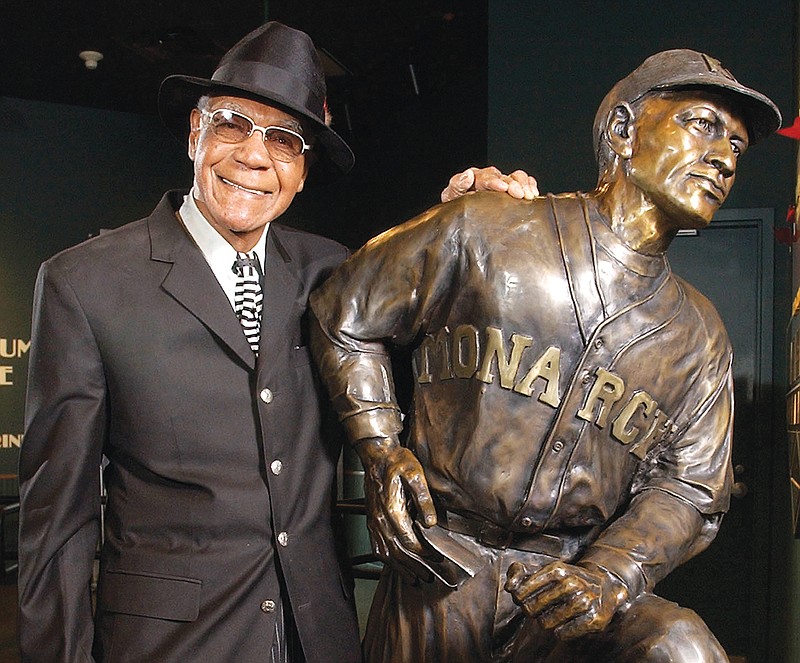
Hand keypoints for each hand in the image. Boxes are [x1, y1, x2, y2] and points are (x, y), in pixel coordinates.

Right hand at [356, 437, 436, 579]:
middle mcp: (380, 519)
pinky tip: (395, 565)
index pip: (409, 541)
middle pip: (397, 552)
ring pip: (385, 553)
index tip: (438, 558)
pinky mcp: (371, 520)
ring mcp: (373, 521)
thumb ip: (423, 498)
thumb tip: (430, 522)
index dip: (424, 553)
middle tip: (430, 576)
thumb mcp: (415, 473)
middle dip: (415, 567)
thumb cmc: (397, 462)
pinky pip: (376, 546)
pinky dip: (386, 560)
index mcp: (392, 509)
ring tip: (415, 578)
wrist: (377, 455)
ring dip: (401, 568)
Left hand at [441, 166, 538, 201]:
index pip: (486, 177)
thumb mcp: (451, 197)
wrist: (459, 219)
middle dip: (513, 184)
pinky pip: (524, 182)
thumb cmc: (455, 208)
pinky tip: (533, 193)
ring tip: (529, 195)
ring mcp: (501, 184)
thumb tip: (468, 175)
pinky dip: (530, 185)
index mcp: (474, 178)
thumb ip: (457, 185)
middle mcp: (490, 179)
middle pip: (504, 176)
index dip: (494, 181)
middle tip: (519, 193)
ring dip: (524, 184)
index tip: (502, 188)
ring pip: (516, 177)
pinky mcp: (510, 192)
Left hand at [505, 560, 628, 639]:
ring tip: (553, 615)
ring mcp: (584, 601)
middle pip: (531, 608)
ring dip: (546, 622)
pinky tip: (566, 622)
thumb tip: (509, 586)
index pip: (521, 591)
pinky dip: (561, 631)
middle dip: (531, 611)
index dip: (519, 598)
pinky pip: (563, 633)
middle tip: (538, 609)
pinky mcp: (594, 619)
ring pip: (546, 623)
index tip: (523, 598)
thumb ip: (521, 575)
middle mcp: (571, 583)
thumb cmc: (569, 579)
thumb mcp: (546, 571)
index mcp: (556, 569)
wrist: (606, 585)